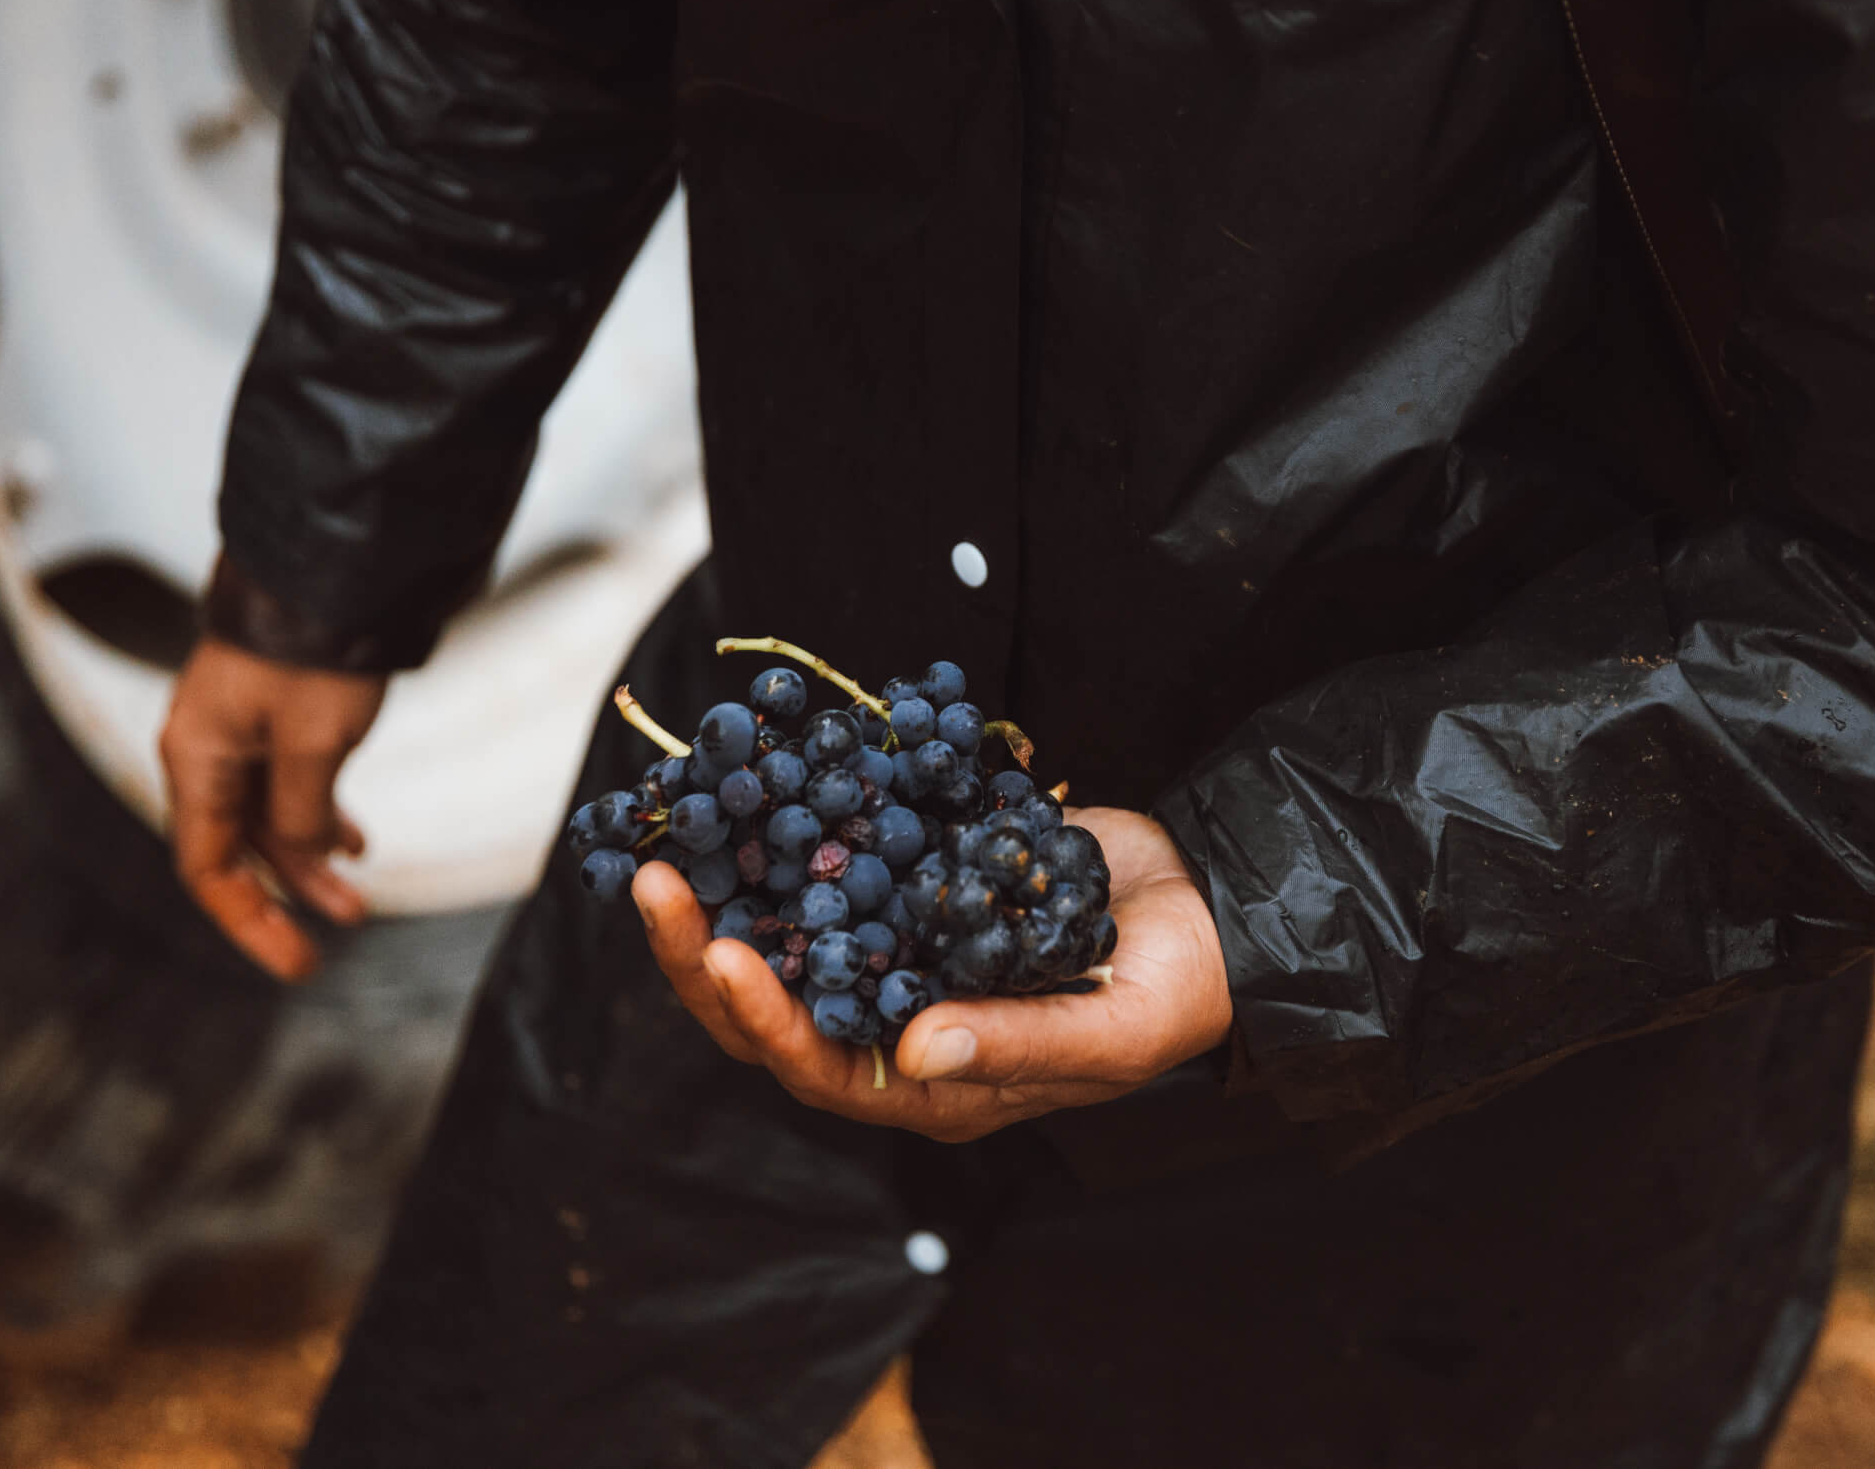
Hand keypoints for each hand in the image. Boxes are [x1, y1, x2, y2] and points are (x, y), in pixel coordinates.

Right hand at [159, 637, 387, 980]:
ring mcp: (239, 731)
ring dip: (310, 860)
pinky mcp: (273, 716)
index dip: (250, 921)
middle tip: (330, 942)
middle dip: (284, 897)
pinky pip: (286, 784)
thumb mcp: (314, 744)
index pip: (209, 868)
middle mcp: (207, 749)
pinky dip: (319, 817)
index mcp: (196, 759)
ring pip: (269, 819)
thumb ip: (301, 812)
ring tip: (357, 898)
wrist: (332, 567)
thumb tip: (305, 853)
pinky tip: (353, 842)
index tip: (295, 962)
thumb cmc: (314, 646)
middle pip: (236, 849)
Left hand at [636, 806, 1232, 1140]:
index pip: (821, 1067)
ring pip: (783, 933)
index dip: (764, 1018)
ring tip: (669, 835)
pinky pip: (828, 867)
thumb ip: (1018, 1044)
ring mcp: (900, 951)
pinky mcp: (912, 884)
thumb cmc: (1181, 989)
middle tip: (654, 881)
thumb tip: (912, 1054)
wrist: (1220, 906)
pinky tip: (742, 788)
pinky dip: (781, 833)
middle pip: (773, 1004)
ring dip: (723, 889)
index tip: (728, 953)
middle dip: (704, 951)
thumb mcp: (1118, 1028)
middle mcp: (898, 1026)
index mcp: (936, 1085)